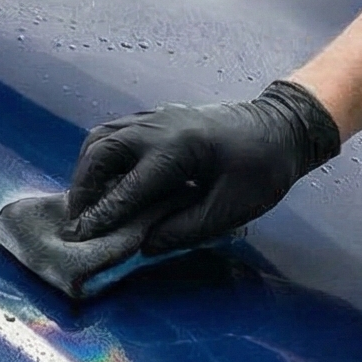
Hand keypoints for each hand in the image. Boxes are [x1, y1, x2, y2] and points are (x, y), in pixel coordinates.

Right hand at [65, 79, 341, 252]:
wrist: (282, 127)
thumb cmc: (264, 170)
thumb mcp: (232, 210)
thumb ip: (185, 230)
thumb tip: (143, 244)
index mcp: (179, 149)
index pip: (128, 187)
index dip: (103, 215)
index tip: (82, 237)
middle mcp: (159, 127)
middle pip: (101, 151)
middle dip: (84, 188)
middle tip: (79, 220)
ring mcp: (156, 116)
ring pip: (102, 137)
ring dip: (87, 170)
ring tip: (86, 202)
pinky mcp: (158, 117)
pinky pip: (114, 131)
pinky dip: (100, 156)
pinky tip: (105, 180)